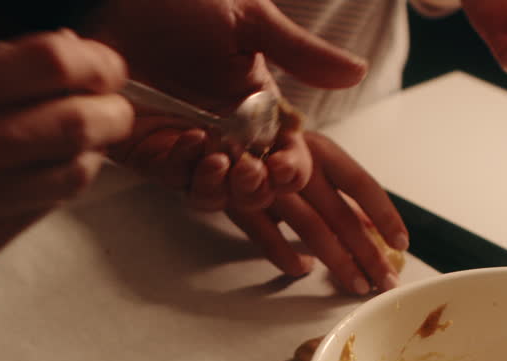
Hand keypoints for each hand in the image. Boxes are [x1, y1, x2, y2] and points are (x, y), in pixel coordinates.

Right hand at [0, 30, 133, 312]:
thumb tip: (61, 57)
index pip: (50, 63)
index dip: (92, 60)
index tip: (100, 64)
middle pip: (77, 121)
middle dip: (112, 108)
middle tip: (113, 104)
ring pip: (73, 171)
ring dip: (92, 151)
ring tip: (86, 139)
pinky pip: (45, 208)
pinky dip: (60, 184)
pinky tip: (51, 172)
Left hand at [86, 0, 367, 206]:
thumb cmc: (183, 3)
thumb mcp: (248, 20)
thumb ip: (300, 52)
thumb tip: (357, 71)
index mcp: (259, 109)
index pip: (287, 158)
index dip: (292, 170)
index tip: (286, 166)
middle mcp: (228, 135)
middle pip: (256, 190)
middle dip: (258, 189)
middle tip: (250, 170)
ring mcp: (189, 147)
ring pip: (216, 196)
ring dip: (222, 188)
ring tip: (218, 161)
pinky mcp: (150, 152)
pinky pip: (173, 178)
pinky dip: (183, 168)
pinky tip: (185, 140)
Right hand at [226, 132, 409, 293]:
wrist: (211, 128)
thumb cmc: (266, 145)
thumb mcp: (306, 156)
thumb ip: (337, 187)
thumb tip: (371, 223)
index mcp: (320, 150)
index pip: (361, 184)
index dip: (384, 215)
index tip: (403, 243)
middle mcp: (298, 164)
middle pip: (342, 216)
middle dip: (368, 252)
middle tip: (387, 281)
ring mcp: (268, 183)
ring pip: (312, 229)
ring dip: (337, 261)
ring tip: (357, 284)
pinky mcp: (238, 201)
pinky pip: (267, 237)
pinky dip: (286, 257)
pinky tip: (303, 271)